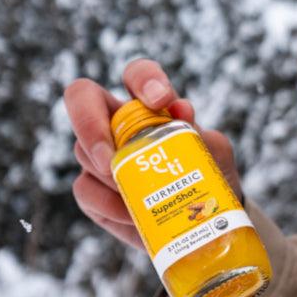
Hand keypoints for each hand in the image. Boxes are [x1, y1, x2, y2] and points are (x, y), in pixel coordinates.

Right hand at [65, 58, 242, 251]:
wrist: (205, 222)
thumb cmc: (208, 176)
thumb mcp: (213, 152)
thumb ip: (198, 132)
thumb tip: (181, 108)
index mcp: (150, 105)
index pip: (137, 73)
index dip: (142, 78)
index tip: (160, 100)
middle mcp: (117, 122)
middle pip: (83, 98)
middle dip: (90, 126)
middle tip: (111, 159)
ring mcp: (99, 155)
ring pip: (83, 151)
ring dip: (110, 175)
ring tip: (140, 198)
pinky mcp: (93, 191)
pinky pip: (84, 189)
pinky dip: (107, 204)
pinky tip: (130, 214)